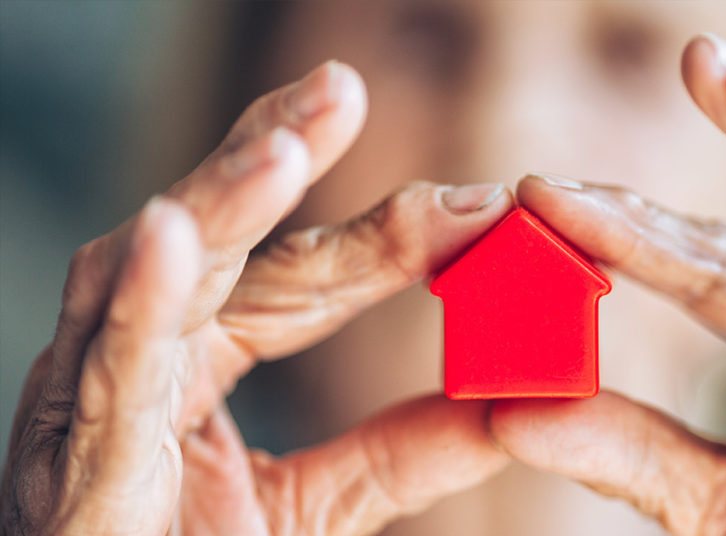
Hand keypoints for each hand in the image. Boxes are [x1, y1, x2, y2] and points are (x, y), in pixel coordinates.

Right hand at [1, 62, 511, 534]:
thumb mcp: (319, 507)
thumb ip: (402, 452)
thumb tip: (506, 404)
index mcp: (197, 362)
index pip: (294, 277)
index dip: (378, 236)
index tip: (473, 207)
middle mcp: (144, 360)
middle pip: (216, 243)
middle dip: (273, 157)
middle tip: (340, 89)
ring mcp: (96, 404)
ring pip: (151, 277)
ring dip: (215, 205)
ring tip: (284, 151)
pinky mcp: (75, 468)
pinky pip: (106, 373)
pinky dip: (138, 301)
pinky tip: (168, 234)